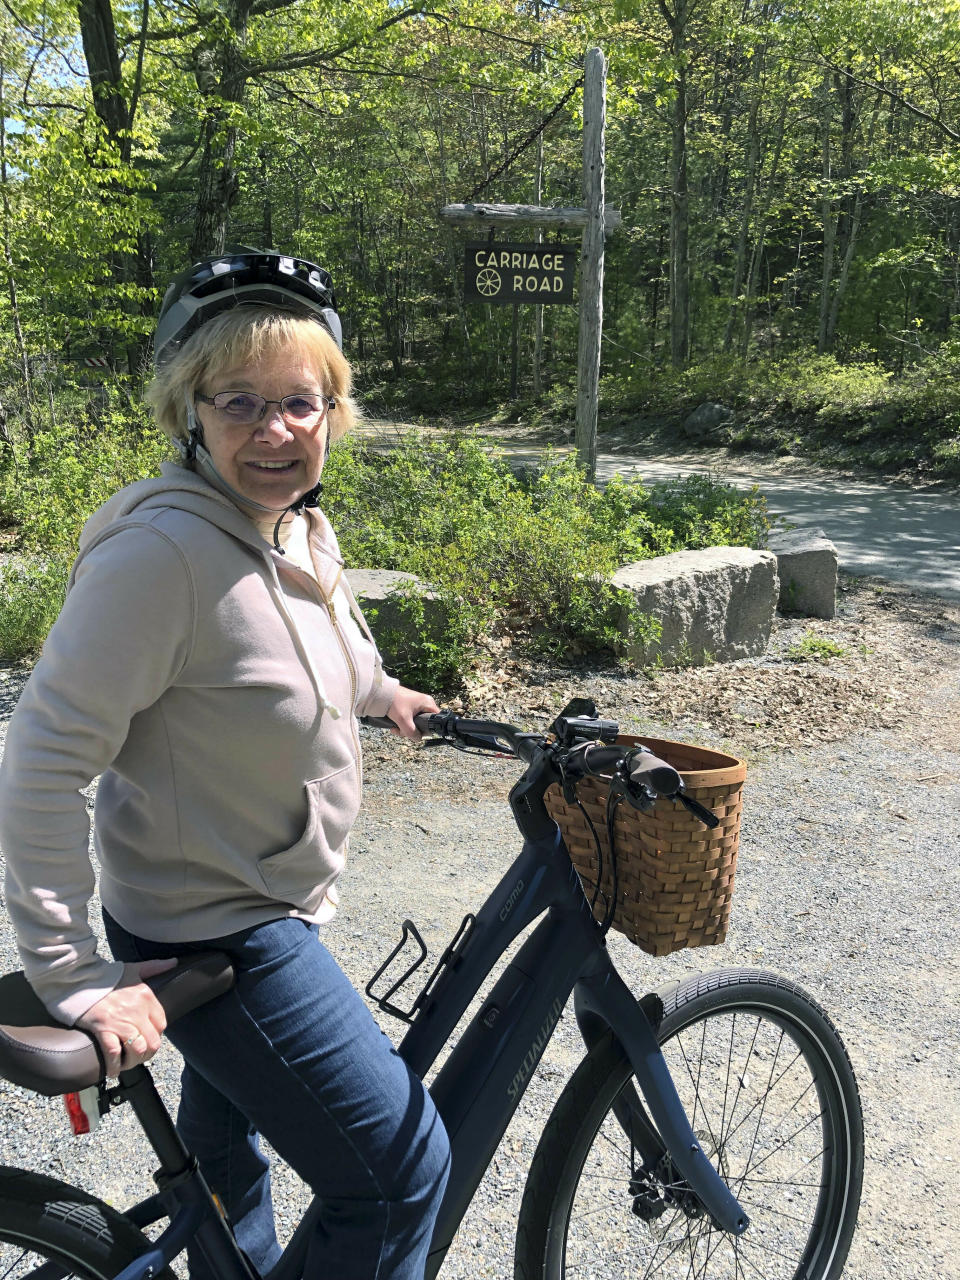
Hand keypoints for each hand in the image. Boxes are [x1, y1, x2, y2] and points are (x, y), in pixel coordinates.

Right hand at [75, 957, 177, 1075]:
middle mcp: (136, 1010)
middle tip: (138, 1056)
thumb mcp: (134, 968)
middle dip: (147, 1053)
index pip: (161, 1024)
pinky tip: (113, 1070)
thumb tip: (174, 962)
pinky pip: (114, 1053)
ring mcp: (120, 1021)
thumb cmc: (107, 976)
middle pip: (152, 1041)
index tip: (148, 1038)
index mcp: (146, 996)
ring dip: (133, 1061)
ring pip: (138, 1049)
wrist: (80, 979)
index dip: (156, 1035)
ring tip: (127, 1063)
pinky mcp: (103, 1029)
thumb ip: (155, 967)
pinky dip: (114, 1065)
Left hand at [386, 685, 438, 739]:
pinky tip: (395, 725)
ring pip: (415, 723)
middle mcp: (425, 703)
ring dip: (405, 729)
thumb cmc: (394, 702)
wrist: (381, 693)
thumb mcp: (404, 720)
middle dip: (412, 730)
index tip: (417, 732)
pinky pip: (410, 719)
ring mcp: (417, 705)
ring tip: (395, 729)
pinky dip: (403, 724)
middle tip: (403, 731)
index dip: (428, 729)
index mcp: (428, 703)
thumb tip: (417, 739)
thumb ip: (412, 732)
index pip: (435, 720)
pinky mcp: (410, 706)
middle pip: (424, 723)